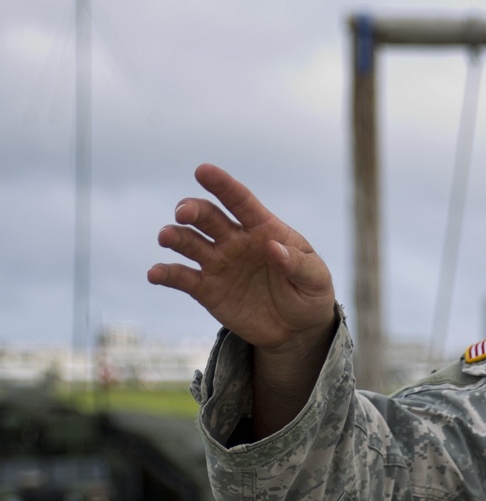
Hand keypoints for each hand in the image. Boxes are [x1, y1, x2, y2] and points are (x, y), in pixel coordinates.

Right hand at [148, 163, 336, 356]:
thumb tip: (273, 247)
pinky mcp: (206, 289)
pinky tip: (155, 274)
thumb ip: (298, 263)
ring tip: (166, 237)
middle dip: (192, 210)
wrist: (296, 329)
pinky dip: (165, 273)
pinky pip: (181, 277)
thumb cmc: (310, 295)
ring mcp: (218, 263)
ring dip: (175, 236)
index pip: (240, 202)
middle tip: (183, 213)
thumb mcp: (316, 280)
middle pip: (207, 217)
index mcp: (264, 229)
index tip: (203, 171)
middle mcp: (235, 241)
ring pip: (189, 242)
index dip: (222, 185)